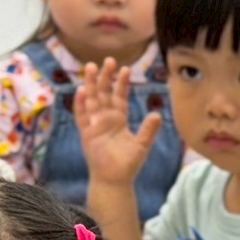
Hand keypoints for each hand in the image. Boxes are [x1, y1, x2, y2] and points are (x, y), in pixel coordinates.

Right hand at [72, 57, 161, 188]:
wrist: (115, 180)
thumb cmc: (128, 164)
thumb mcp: (142, 144)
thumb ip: (148, 129)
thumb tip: (157, 114)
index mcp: (118, 119)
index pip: (119, 96)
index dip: (121, 83)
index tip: (125, 69)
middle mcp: (105, 118)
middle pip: (104, 93)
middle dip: (105, 77)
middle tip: (108, 60)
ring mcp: (94, 124)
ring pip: (91, 99)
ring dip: (91, 84)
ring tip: (90, 67)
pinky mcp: (86, 133)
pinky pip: (82, 116)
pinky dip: (81, 104)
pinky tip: (82, 91)